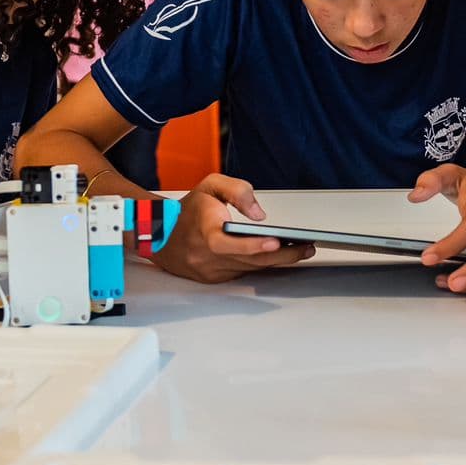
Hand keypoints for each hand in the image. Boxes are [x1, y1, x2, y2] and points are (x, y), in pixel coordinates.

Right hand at [150, 174, 314, 282]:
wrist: (160, 234)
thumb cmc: (189, 210)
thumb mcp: (211, 186)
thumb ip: (237, 191)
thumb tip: (259, 213)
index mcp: (205, 232)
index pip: (229, 244)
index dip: (254, 245)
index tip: (276, 241)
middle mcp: (208, 256)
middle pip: (250, 260)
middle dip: (282, 255)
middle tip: (306, 248)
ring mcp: (212, 271)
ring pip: (250, 269)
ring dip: (277, 261)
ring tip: (300, 250)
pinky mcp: (215, 279)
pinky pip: (244, 273)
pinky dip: (261, 265)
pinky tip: (279, 256)